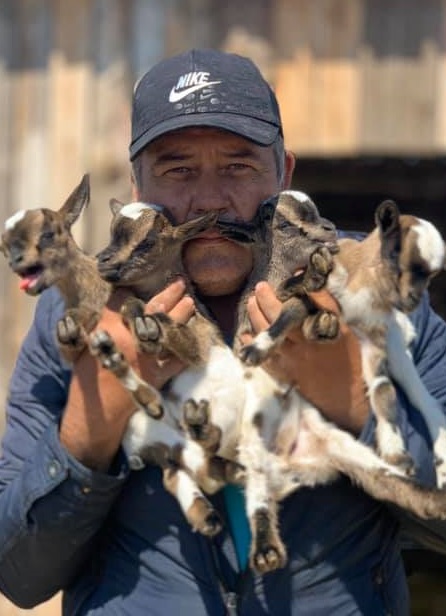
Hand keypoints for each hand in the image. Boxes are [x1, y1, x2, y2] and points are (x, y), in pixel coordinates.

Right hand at [60, 279, 194, 470]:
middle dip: (168, 294)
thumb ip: (99, 325)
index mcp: (107, 329)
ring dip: (182, 314)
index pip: (123, 300)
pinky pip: (179, 357)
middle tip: (181, 284)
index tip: (140, 285)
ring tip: (190, 302)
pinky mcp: (159, 375)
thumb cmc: (87, 377)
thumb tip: (116, 305)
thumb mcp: (83, 346)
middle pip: (153, 309)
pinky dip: (187, 347)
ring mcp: (147, 357)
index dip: (132, 290)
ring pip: (169, 329)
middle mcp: (129, 339)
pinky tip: (194, 336)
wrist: (97, 412)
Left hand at [245, 281, 368, 434]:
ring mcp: (292, 361)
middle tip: (260, 287)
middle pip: (281, 317)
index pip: (311, 304)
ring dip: (256, 316)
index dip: (300, 287)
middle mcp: (307, 346)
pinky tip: (245, 333)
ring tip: (251, 303)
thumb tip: (312, 285)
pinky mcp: (283, 374)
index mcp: (326, 334)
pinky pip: (261, 355)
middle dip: (267, 299)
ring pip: (268, 334)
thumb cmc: (348, 364)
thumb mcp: (347, 335)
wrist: (345, 400)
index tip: (292, 274)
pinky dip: (252, 344)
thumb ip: (329, 310)